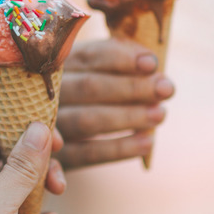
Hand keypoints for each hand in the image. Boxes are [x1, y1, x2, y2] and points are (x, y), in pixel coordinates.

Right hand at [56, 38, 174, 169]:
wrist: (46, 137)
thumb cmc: (84, 94)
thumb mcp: (93, 71)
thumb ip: (118, 61)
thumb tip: (150, 63)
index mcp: (58, 64)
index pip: (89, 56)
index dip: (122, 59)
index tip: (152, 64)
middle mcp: (46, 92)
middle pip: (89, 87)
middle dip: (132, 87)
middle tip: (166, 89)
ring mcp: (47, 125)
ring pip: (87, 120)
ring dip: (128, 117)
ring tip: (160, 114)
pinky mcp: (56, 157)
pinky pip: (87, 154)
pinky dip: (117, 149)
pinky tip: (146, 143)